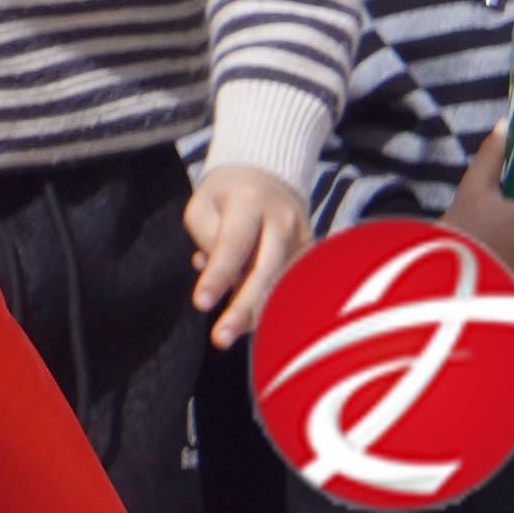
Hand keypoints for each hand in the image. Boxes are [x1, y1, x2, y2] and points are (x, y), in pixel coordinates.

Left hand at [185, 162, 307, 350]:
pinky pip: (295, 285)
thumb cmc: (225, 195)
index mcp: (250, 200)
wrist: (266, 174)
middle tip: (221, 338)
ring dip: (259, 313)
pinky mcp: (312, 252)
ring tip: (232, 333)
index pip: (234, 243)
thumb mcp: (203, 205)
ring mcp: (303, 236)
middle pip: (266, 270)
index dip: (218, 276)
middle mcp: (283, 218)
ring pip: (284, 283)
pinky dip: (274, 305)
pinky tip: (253, 321)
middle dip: (243, 308)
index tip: (201, 304)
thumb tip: (221, 280)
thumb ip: (207, 239)